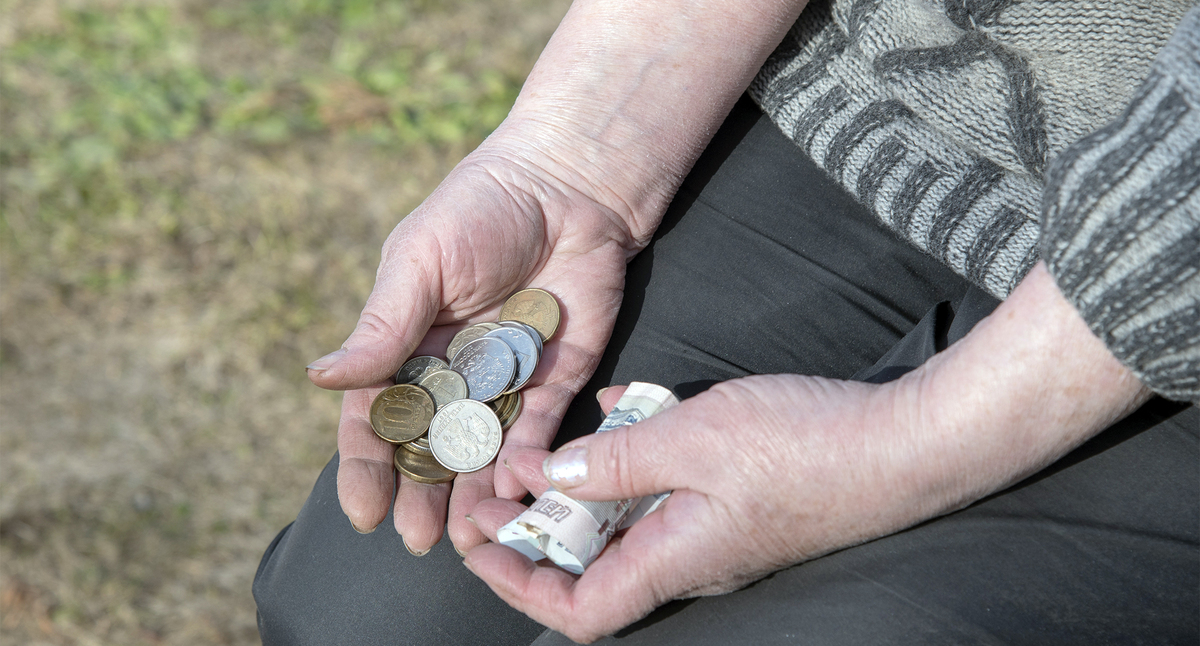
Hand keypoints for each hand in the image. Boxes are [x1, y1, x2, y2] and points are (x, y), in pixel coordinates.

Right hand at [306, 135, 641, 551]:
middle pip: (430, 446)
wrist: (570, 186)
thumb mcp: (420, 263)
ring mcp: (506, 380)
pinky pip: (537, 433)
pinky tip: (508, 495)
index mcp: (409, 343)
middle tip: (415, 538)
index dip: (368, 464)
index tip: (363, 508)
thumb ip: (381, 326)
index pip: (380, 415)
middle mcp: (455, 371)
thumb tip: (320, 378)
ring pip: (482, 451)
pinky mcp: (556, 380)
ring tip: (461, 540)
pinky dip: (522, 464)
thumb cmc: (481, 210)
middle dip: (419, 493)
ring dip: (469, 495)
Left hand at [464, 264, 1148, 641]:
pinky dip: (634, 459)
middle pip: (595, 567)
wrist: (904, 443)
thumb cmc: (806, 446)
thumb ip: (616, 460)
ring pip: (628, 523)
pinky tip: (622, 412)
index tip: (479, 544)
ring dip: (587, 489)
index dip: (518, 585)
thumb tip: (551, 477)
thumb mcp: (695, 438)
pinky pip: (666, 489)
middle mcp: (691, 556)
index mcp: (675, 560)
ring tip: (554, 445)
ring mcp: (716, 530)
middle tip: (503, 485)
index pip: (578, 609)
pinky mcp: (737, 500)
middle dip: (540, 532)